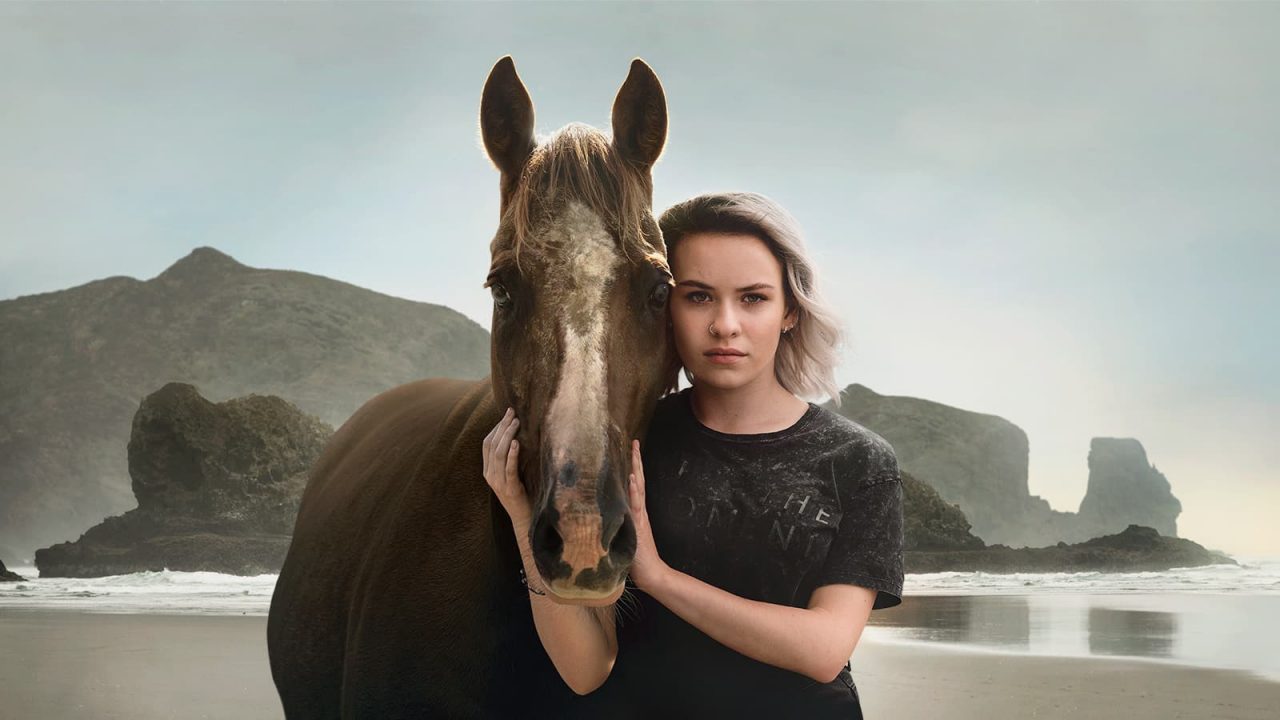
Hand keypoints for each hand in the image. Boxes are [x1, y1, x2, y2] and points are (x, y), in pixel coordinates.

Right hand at [482, 407, 531, 530]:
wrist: (524, 519)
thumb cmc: (521, 494)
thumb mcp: (510, 475)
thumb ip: (508, 459)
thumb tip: (517, 435)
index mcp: (487, 471)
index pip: (487, 444)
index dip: (495, 427)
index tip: (506, 414)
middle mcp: (489, 475)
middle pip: (492, 445)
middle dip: (502, 426)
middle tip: (512, 413)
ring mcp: (498, 482)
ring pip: (498, 454)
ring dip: (507, 435)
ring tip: (516, 423)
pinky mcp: (510, 488)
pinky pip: (509, 469)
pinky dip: (512, 454)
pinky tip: (516, 443)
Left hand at [627, 439, 668, 591]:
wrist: (650, 573)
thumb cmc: (634, 559)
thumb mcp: (622, 536)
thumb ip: (616, 523)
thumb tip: (603, 513)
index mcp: (635, 512)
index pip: (634, 484)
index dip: (632, 467)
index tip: (630, 450)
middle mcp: (638, 510)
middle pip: (638, 480)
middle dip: (636, 461)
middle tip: (634, 441)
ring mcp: (639, 516)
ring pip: (638, 488)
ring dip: (636, 469)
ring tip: (634, 452)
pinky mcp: (638, 525)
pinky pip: (636, 504)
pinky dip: (635, 490)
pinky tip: (633, 478)